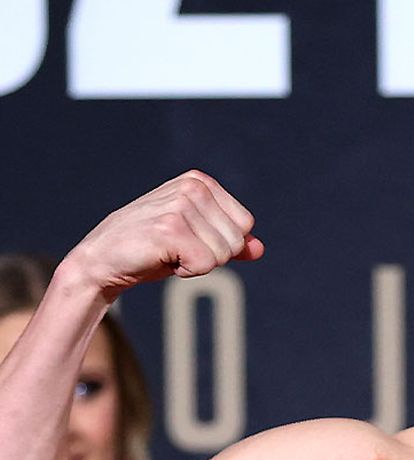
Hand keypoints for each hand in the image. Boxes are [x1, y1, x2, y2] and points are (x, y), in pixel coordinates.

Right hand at [61, 171, 264, 302]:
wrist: (102, 260)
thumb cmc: (151, 249)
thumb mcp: (195, 240)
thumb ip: (229, 242)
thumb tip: (259, 248)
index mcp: (200, 182)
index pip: (245, 224)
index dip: (221, 243)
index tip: (189, 239)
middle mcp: (192, 188)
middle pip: (237, 240)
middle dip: (211, 255)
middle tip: (176, 248)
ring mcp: (180, 206)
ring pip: (224, 255)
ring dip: (197, 263)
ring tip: (167, 252)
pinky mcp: (170, 229)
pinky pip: (206, 265)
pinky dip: (187, 271)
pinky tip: (161, 258)